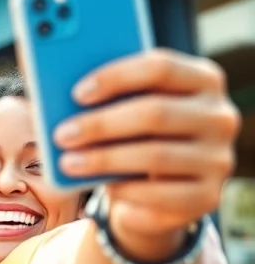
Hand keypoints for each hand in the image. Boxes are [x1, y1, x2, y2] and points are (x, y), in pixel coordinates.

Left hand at [54, 49, 239, 259]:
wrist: (157, 191)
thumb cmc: (132, 137)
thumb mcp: (122, 110)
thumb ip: (100, 92)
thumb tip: (45, 74)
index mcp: (202, 80)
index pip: (161, 66)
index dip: (116, 77)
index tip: (76, 93)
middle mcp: (219, 116)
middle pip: (156, 112)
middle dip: (102, 124)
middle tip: (62, 134)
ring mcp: (218, 158)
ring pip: (155, 156)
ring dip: (104, 160)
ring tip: (67, 163)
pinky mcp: (208, 196)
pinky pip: (161, 195)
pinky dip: (126, 191)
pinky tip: (102, 188)